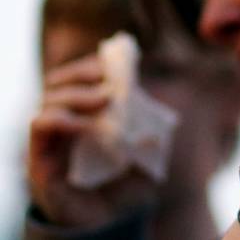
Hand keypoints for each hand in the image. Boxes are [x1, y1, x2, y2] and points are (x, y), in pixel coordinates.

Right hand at [28, 54, 157, 226]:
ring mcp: (48, 141)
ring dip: (76, 93)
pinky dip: (61, 117)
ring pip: (49, 99)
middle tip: (107, 79)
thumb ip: (147, 124)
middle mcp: (61, 123)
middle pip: (59, 81)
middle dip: (82, 72)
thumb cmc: (125, 183)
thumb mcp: (144, 148)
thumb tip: (154, 101)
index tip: (111, 63)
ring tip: (103, 99)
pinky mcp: (39, 159)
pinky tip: (84, 124)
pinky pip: (40, 125)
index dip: (91, 64)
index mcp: (83, 114)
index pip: (77, 76)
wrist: (109, 223)